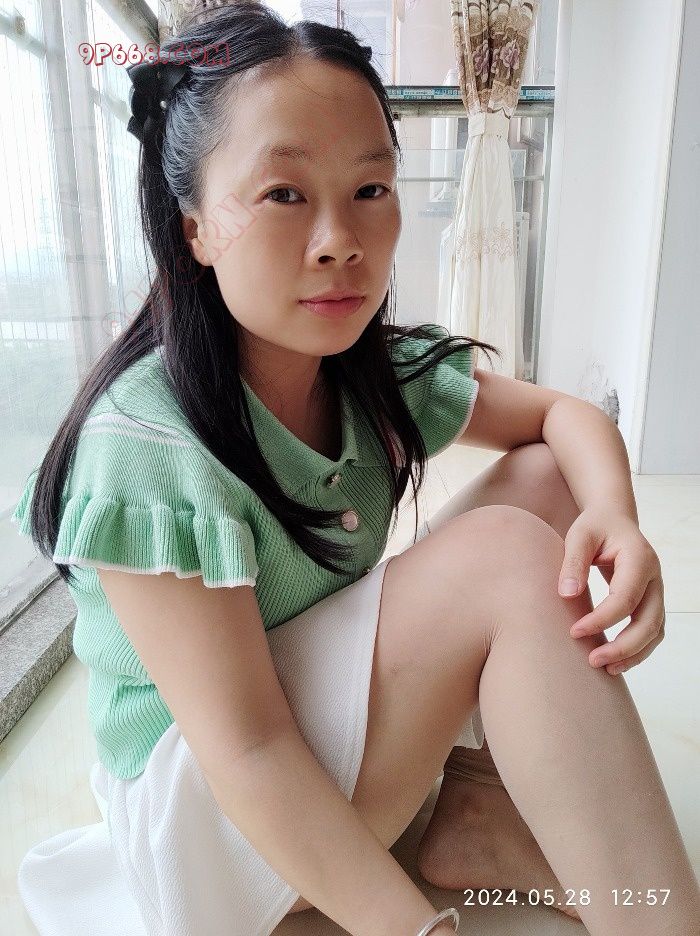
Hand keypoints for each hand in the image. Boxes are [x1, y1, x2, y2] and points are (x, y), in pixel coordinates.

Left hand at [557, 510, 665, 674]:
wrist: (614, 521)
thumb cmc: (595, 527)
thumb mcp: (579, 536)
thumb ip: (573, 562)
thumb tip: (567, 594)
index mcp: (639, 558)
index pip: (625, 598)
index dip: (602, 620)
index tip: (574, 631)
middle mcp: (654, 577)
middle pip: (649, 621)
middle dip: (623, 646)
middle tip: (592, 660)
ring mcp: (656, 591)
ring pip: (655, 631)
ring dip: (633, 654)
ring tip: (605, 669)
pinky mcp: (651, 601)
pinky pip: (651, 632)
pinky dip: (637, 650)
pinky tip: (615, 662)